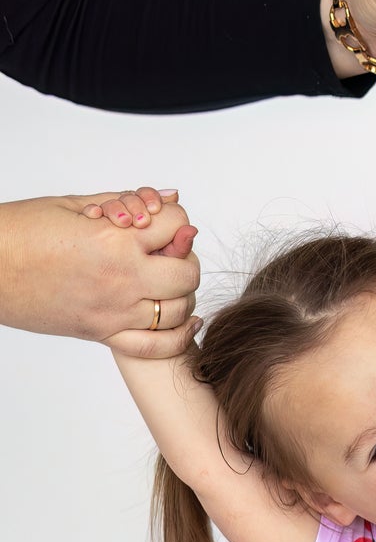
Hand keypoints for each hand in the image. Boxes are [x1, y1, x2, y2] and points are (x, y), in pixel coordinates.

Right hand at [0, 188, 200, 356]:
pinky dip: (179, 336)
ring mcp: (114, 312)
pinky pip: (156, 346)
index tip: (164, 221)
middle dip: (185, 258)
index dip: (175, 218)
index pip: (178, 224)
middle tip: (169, 253)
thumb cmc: (21, 231)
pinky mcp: (102, 333)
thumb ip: (127, 203)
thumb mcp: (73, 206)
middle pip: (188, 273)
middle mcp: (121, 279)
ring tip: (168, 282)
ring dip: (182, 294)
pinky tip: (185, 321)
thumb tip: (171, 195)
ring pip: (178, 310)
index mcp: (114, 240)